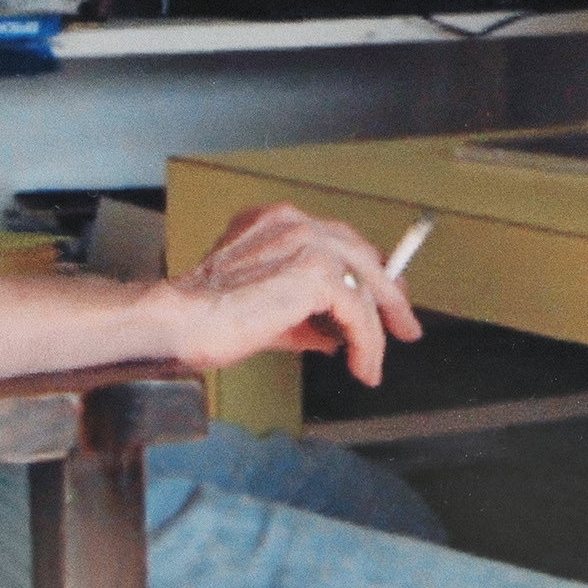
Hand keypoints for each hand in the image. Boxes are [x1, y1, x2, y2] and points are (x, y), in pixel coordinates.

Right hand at [168, 203, 422, 385]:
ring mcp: (306, 242)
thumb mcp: (268, 311)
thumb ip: (304, 315)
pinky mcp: (316, 272)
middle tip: (404, 327)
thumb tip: (336, 336)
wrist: (183, 323)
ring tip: (371, 363)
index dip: (369, 272)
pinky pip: (358, 310)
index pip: (339, 241)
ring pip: (364, 284)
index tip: (387, 301)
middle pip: (362, 254)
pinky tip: (362, 366)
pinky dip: (367, 342)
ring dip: (376, 329)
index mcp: (275, 222)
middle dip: (389, 295)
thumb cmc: (207, 318)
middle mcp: (293, 222)